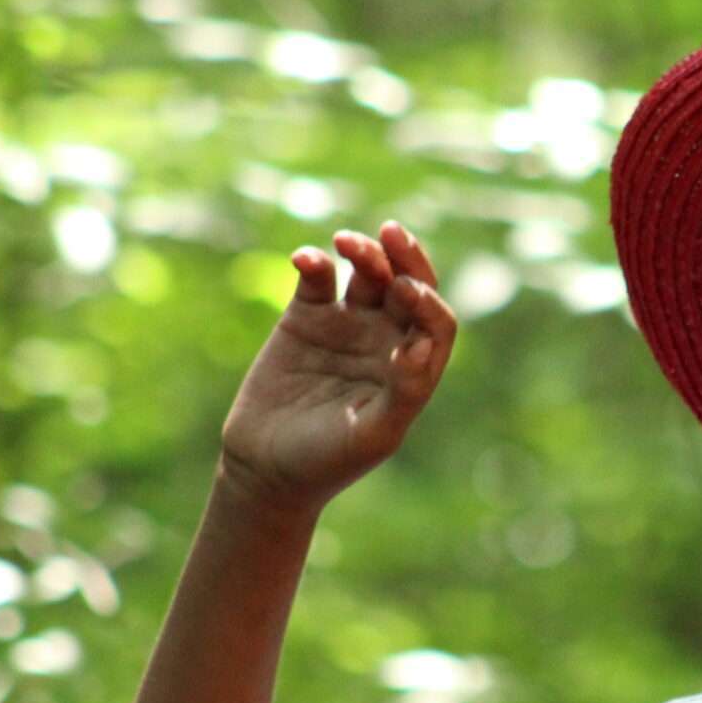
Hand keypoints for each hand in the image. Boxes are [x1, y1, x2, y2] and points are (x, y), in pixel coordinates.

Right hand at [218, 220, 457, 514]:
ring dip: (364, 252)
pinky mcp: (306, 316)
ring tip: (346, 242)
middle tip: (392, 233)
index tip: (406, 292)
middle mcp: (387, 340)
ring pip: (367, 273)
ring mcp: (348, 325)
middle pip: (408, 284)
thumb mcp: (372, 434)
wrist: (266, 469)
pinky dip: (314, 262)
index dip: (428, 301)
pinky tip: (305, 259)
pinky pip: (318, 278)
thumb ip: (404, 392)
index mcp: (413, 367)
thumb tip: (421, 345)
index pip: (436, 321)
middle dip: (406, 257)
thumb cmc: (327, 461)